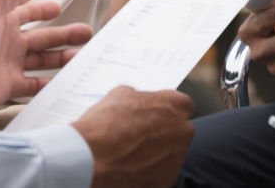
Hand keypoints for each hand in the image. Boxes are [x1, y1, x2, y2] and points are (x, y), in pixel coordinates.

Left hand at [0, 0, 92, 121]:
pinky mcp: (10, 86)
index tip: (59, 8)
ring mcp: (10, 65)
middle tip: (85, 33)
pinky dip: (49, 83)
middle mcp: (8, 42)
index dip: (43, 10)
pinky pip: (34, 84)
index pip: (28, 13)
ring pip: (43, 60)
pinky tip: (64, 81)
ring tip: (81, 56)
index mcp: (3, 22)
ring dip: (61, 58)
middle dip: (64, 35)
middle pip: (43, 38)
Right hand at [73, 86, 193, 187]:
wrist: (91, 157)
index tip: (155, 115)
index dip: (167, 110)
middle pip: (179, 131)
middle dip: (165, 132)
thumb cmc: (105, 124)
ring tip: (132, 152)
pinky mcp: (167, 180)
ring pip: (171, 153)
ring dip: (158, 152)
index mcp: (176, 105)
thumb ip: (140, 98)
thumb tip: (140, 103)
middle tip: (141, 135)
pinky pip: (162, 173)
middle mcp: (183, 131)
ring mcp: (177, 158)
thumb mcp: (121, 94)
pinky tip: (131, 166)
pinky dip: (150, 171)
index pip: (182, 105)